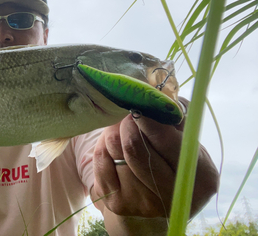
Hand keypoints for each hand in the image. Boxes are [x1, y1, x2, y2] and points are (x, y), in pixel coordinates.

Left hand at [91, 113, 217, 232]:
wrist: (157, 199)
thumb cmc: (175, 160)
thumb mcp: (188, 140)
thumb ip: (177, 117)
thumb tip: (158, 96)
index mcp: (199, 177)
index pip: (164, 140)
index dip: (147, 117)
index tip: (140, 102)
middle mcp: (171, 195)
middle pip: (133, 146)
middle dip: (127, 122)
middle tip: (130, 113)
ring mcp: (141, 203)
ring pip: (113, 149)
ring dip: (114, 130)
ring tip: (122, 126)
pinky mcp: (117, 203)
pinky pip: (100, 159)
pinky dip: (103, 144)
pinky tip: (113, 143)